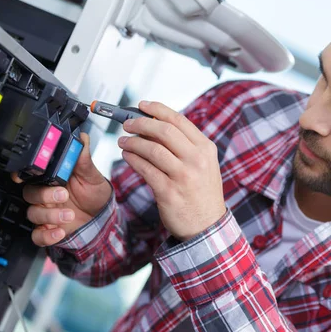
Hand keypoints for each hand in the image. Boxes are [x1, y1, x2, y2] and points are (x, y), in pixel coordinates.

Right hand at [17, 133, 111, 245]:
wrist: (103, 217)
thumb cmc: (94, 193)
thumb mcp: (92, 175)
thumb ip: (83, 159)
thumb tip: (82, 138)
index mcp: (52, 178)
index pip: (30, 174)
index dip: (23, 174)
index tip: (24, 175)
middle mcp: (45, 195)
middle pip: (29, 193)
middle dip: (44, 195)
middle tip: (63, 194)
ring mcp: (45, 213)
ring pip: (33, 214)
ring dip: (49, 215)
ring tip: (69, 214)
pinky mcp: (49, 230)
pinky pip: (37, 236)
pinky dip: (46, 235)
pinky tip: (59, 232)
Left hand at [117, 101, 225, 240]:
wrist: (207, 226)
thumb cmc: (201, 193)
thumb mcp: (203, 165)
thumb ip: (185, 146)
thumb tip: (154, 126)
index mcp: (205, 148)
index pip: (179, 120)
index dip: (157, 109)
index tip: (142, 105)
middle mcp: (196, 159)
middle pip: (164, 130)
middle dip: (141, 123)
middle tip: (127, 124)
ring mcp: (183, 176)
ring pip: (152, 148)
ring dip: (132, 142)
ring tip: (123, 142)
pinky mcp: (169, 191)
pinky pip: (145, 169)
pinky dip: (132, 159)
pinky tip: (127, 157)